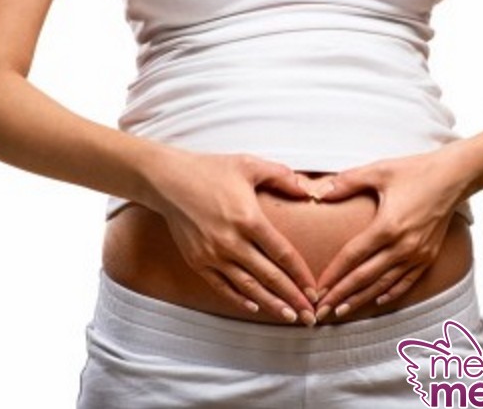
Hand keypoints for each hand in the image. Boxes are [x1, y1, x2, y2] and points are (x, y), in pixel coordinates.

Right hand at [144, 149, 317, 325]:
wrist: (167, 180)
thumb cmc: (209, 170)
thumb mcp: (250, 165)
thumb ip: (283, 177)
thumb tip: (309, 191)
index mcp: (249, 219)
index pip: (283, 254)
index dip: (302, 275)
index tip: (315, 290)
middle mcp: (231, 242)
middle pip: (270, 277)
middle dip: (293, 298)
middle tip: (310, 315)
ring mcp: (212, 254)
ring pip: (248, 287)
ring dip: (271, 304)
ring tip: (289, 317)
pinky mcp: (197, 261)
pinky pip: (222, 286)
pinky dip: (239, 299)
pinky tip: (254, 308)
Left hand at [314, 147, 470, 319]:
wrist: (455, 176)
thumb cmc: (416, 171)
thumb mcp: (378, 171)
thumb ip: (346, 182)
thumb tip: (318, 191)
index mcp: (388, 226)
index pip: (353, 256)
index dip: (333, 274)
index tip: (317, 289)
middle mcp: (403, 245)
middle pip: (364, 277)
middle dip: (340, 295)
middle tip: (321, 311)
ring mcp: (418, 254)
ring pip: (383, 284)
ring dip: (360, 299)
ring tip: (340, 311)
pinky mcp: (428, 256)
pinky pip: (406, 281)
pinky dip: (389, 293)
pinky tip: (376, 301)